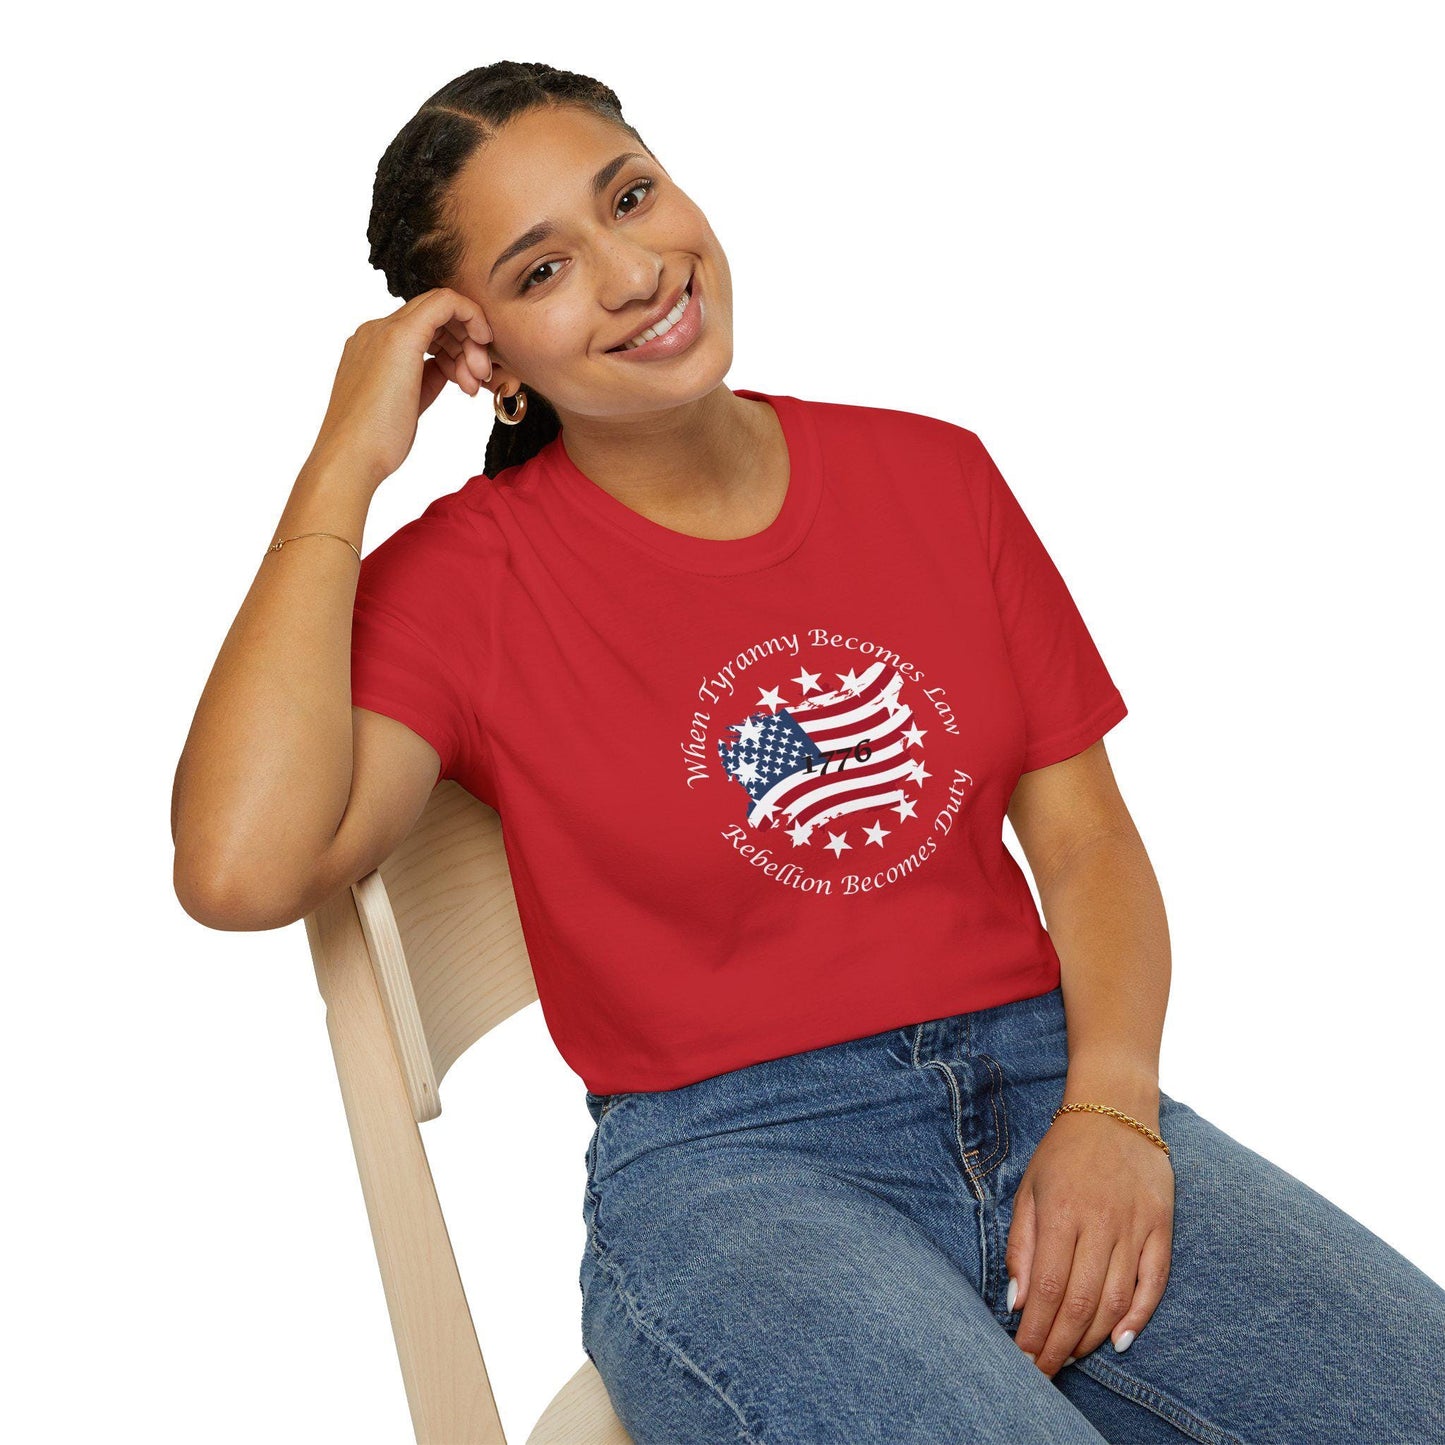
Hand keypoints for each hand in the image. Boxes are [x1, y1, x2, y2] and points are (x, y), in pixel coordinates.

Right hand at [308, 287, 493, 492]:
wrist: (351, 456)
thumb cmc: (376, 442)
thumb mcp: (409, 402)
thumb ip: (426, 378)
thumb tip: (449, 368)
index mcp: (372, 346)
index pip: (423, 328)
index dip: (454, 346)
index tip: (469, 375)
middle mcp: (375, 331)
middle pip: (434, 316)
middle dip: (466, 343)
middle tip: (479, 378)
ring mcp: (385, 330)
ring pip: (442, 308)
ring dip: (470, 342)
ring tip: (474, 383)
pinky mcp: (401, 336)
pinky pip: (446, 303)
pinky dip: (472, 317)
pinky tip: (482, 343)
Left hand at [1005, 1108, 1174, 1375]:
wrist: (1115, 1108)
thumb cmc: (1064, 1152)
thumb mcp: (1029, 1188)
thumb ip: (1021, 1245)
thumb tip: (1017, 1301)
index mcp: (1062, 1212)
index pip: (1048, 1288)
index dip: (1036, 1331)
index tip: (1023, 1358)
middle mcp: (1100, 1222)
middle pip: (1081, 1302)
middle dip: (1060, 1345)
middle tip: (1044, 1372)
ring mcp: (1135, 1226)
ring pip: (1116, 1300)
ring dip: (1092, 1337)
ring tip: (1072, 1357)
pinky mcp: (1162, 1226)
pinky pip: (1154, 1282)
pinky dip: (1139, 1316)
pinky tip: (1120, 1340)